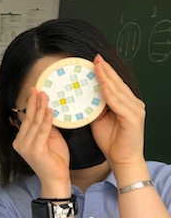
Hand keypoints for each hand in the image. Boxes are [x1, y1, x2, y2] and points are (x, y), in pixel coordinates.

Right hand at [12, 88, 70, 194]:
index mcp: (21, 140)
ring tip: (44, 96)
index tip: (34, 92)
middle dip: (33, 102)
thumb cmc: (54, 161)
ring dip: (40, 108)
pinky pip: (42, 131)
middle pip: (28, 119)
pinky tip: (49, 110)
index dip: (30, 104)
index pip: (26, 119)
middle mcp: (20, 143)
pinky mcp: (34, 151)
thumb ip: (45, 127)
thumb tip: (46, 112)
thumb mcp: (50, 139)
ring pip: (34, 123)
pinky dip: (46, 120)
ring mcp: (26, 148)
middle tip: (37, 89)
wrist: (56, 179)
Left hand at [90, 54, 145, 168]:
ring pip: (118, 91)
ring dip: (107, 78)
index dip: (105, 72)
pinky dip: (110, 95)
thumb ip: (96, 107)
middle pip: (117, 83)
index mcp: (126, 103)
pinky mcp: (133, 118)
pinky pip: (119, 104)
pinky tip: (103, 86)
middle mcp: (133, 103)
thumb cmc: (112, 141)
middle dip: (106, 70)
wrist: (122, 159)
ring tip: (97, 67)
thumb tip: (83, 96)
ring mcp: (135, 110)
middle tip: (96, 58)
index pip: (115, 84)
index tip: (94, 61)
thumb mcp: (100, 119)